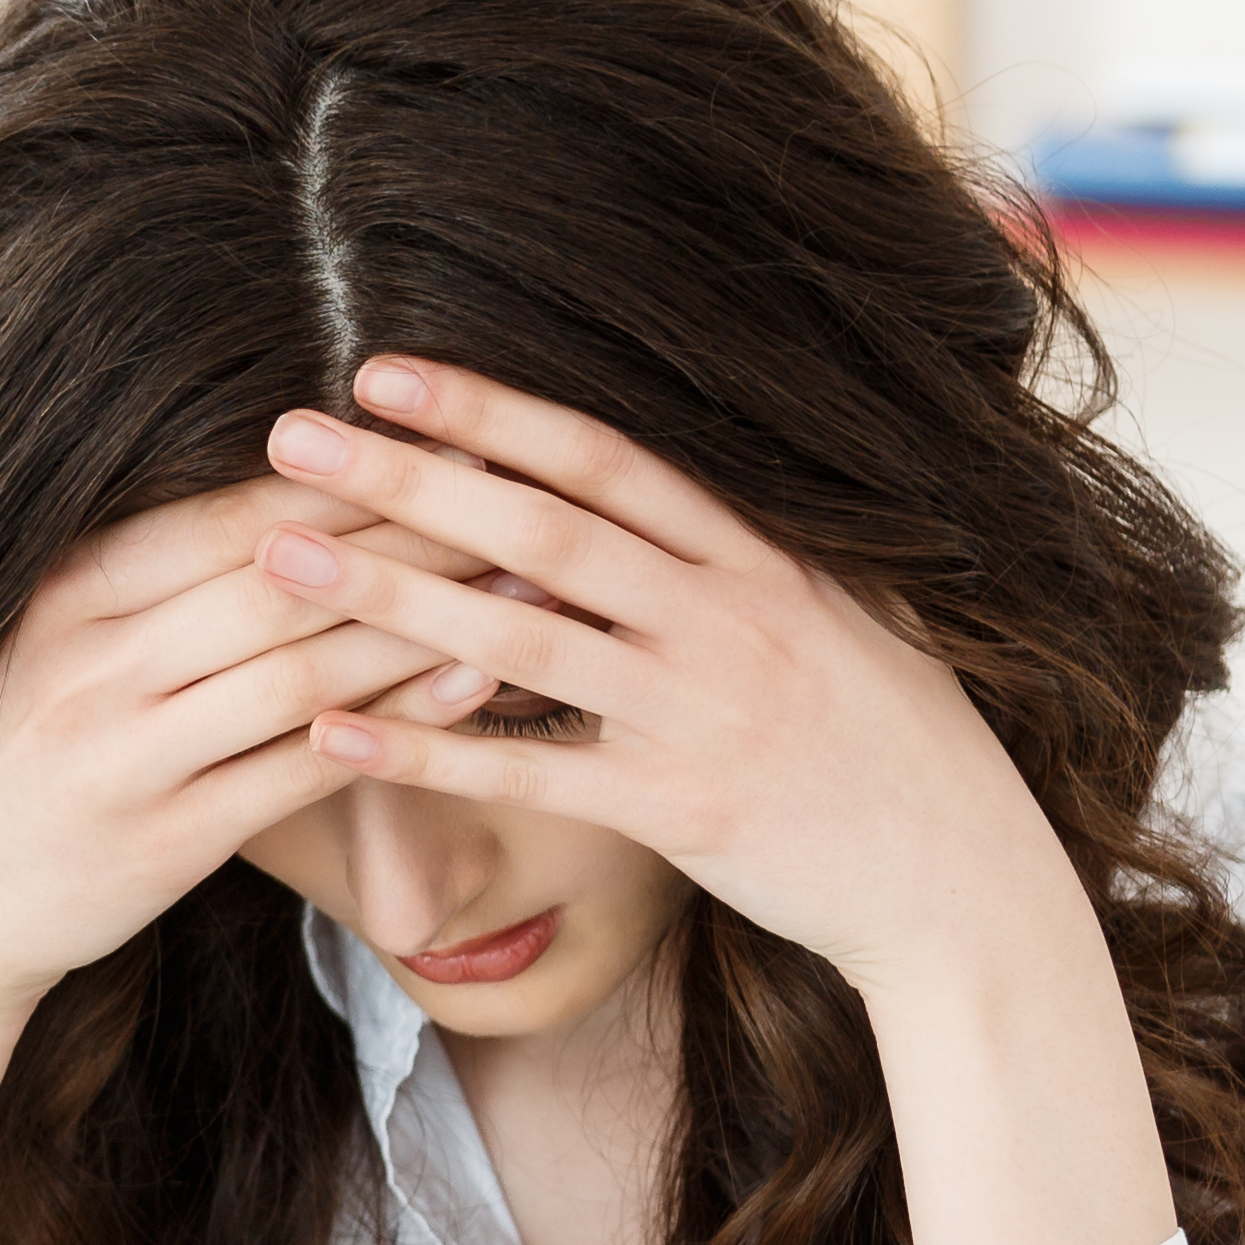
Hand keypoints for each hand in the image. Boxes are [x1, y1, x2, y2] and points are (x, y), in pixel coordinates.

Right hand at [0, 468, 499, 1021]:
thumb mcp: (38, 646)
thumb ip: (135, 579)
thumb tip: (272, 492)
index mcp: (60, 599)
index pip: (224, 516)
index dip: (339, 472)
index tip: (436, 434)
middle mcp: (90, 668)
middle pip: (277, 580)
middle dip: (405, 528)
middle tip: (508, 487)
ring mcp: (127, 759)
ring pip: (302, 672)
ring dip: (423, 621)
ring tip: (522, 581)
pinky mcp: (164, 844)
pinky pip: (301, 771)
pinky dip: (395, 724)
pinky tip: (472, 687)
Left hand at [254, 359, 1178, 1244]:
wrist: (965, 878)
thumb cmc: (892, 745)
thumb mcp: (836, 618)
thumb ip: (741, 557)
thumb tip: (659, 493)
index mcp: (758, 557)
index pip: (604, 457)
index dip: (491, 407)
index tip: (385, 366)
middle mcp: (726, 616)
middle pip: (542, 526)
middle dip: (412, 472)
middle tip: (291, 433)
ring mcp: (700, 711)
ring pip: (519, 638)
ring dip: (390, 594)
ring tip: (279, 557)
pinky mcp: (680, 809)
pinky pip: (528, 772)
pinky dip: (425, 749)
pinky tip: (331, 727)